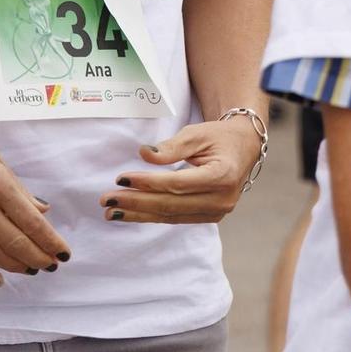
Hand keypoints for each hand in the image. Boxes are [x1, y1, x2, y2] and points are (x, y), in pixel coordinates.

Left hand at [101, 118, 260, 224]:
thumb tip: (144, 154)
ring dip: (138, 214)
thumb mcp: (197, 133)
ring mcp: (217, 212)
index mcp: (223, 175)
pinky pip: (176, 218)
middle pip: (171, 204)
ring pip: (171, 215)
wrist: (244, 148)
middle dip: (136, 202)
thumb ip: (171, 147)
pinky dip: (151, 216)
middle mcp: (222, 199)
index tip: (121, 179)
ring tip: (111, 211)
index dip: (148, 182)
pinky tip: (130, 213)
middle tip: (106, 199)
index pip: (178, 183)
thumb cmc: (219, 137)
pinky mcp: (210, 216)